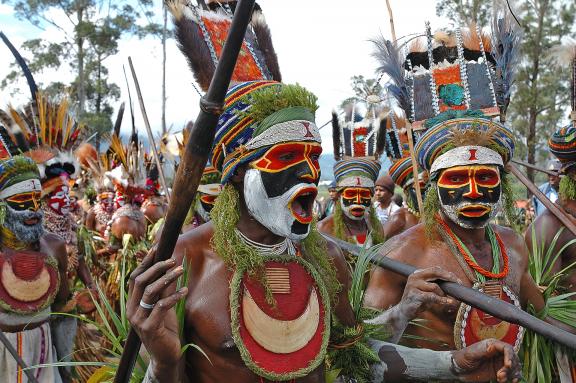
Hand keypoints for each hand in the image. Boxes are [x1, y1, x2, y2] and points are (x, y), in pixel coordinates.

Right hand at [127, 247, 187, 371]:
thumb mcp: (163, 305)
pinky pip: (161, 306)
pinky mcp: (150, 328)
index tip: (156, 249)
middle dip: (157, 267)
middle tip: (173, 260)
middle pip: (140, 281)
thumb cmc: (165, 328)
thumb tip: (169, 267)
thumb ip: (163, 289)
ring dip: (167, 278)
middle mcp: (132, 310)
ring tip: (181, 270)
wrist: (166, 354)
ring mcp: (139, 320)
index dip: (145, 263)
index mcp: (133, 303)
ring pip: (150, 291)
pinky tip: (185, 290)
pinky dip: (174, 296)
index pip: (135, 278)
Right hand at [398, 266, 460, 319]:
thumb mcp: (427, 290)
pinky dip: (441, 299)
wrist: (404, 311)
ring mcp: (413, 285)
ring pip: (435, 286)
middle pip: (435, 272)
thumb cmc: (418, 300)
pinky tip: (448, 302)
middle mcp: (415, 277)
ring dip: (443, 294)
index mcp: (418, 273)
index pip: (435, 269)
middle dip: (448, 277)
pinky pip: (432, 296)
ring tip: (445, 299)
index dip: (447, 273)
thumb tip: (452, 283)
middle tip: (458, 284)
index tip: (457, 280)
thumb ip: (436, 284)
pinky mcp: (414, 295)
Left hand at [452, 339, 521, 382]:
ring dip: (510, 374)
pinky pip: (512, 374)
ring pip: (514, 367)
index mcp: (492, 345)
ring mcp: (500, 362)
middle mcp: (498, 353)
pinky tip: (511, 381)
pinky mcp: (500, 371)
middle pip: (513, 358)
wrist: (459, 369)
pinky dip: (514, 378)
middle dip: (509, 368)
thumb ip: (483, 350)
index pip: (506, 348)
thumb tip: (494, 347)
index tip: (508, 365)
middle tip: (500, 375)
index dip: (510, 356)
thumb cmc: (463, 358)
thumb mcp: (472, 354)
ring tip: (500, 379)